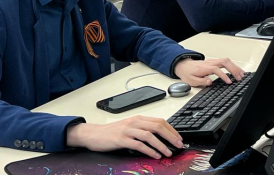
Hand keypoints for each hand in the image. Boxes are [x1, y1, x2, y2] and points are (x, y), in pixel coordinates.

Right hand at [66, 116, 182, 157]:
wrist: (94, 134)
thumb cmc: (113, 132)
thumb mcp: (130, 127)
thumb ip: (143, 129)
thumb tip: (160, 137)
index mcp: (138, 118)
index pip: (160, 121)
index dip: (171, 129)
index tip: (178, 138)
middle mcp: (135, 122)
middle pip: (158, 126)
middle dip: (170, 136)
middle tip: (178, 145)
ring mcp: (128, 130)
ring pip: (150, 135)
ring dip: (161, 145)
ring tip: (168, 153)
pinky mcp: (121, 139)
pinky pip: (139, 144)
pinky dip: (149, 150)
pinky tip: (155, 155)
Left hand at [174, 57, 244, 86]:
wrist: (183, 65)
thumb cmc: (187, 73)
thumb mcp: (190, 80)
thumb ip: (200, 81)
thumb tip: (210, 82)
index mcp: (204, 68)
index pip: (216, 69)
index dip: (223, 75)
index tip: (229, 82)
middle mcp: (209, 63)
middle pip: (224, 62)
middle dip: (233, 69)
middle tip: (239, 78)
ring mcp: (212, 61)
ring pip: (226, 60)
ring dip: (235, 67)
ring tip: (241, 74)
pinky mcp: (214, 62)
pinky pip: (225, 61)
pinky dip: (233, 65)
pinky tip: (237, 70)